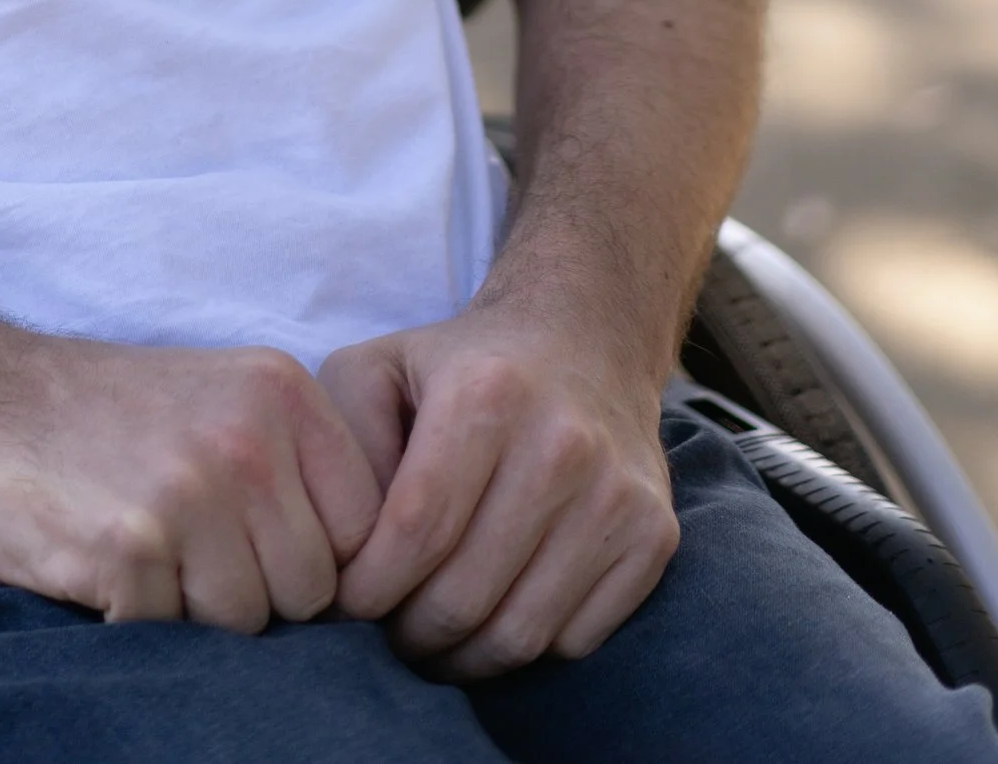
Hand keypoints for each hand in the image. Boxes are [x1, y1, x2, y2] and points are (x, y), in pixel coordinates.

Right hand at [0, 312, 381, 631]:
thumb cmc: (121, 414)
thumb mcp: (231, 400)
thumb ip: (299, 469)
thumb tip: (367, 580)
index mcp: (283, 395)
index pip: (365, 529)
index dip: (324, 560)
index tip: (272, 551)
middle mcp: (248, 440)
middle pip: (311, 587)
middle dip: (259, 590)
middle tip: (195, 547)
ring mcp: (191, 495)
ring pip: (247, 621)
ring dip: (199, 607)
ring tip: (153, 549)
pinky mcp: (133, 549)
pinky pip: (175, 632)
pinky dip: (142, 615)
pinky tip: (111, 560)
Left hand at [321, 299, 677, 677]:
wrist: (586, 340)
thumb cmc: (461, 367)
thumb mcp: (379, 367)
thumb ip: (342, 443)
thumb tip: (342, 545)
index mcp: (487, 394)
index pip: (416, 531)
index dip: (369, 589)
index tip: (346, 602)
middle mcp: (563, 443)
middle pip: (466, 595)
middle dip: (409, 634)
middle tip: (386, 632)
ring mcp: (618, 494)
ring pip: (521, 633)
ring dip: (463, 657)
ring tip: (431, 638)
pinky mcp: (655, 536)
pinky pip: (575, 640)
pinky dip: (525, 648)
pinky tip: (493, 617)